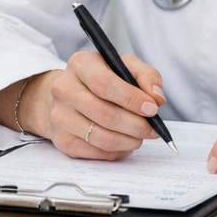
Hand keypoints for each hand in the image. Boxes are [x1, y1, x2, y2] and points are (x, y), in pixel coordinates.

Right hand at [23, 51, 167, 159]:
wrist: (68, 95)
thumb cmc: (102, 78)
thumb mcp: (125, 66)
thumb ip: (147, 76)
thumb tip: (157, 99)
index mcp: (81, 64)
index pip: (104, 84)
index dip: (131, 99)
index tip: (152, 109)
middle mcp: (64, 89)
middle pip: (105, 114)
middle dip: (136, 125)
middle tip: (152, 129)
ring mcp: (60, 116)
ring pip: (101, 137)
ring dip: (128, 141)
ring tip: (140, 137)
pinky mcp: (61, 139)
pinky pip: (95, 152)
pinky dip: (117, 151)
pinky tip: (124, 143)